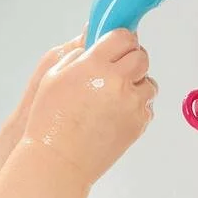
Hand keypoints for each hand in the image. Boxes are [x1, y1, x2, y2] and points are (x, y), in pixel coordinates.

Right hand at [22, 28, 156, 185]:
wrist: (57, 160)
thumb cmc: (49, 120)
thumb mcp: (53, 76)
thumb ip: (77, 53)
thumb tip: (93, 37)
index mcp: (93, 65)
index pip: (124, 37)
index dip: (120, 40)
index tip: (116, 46)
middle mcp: (117, 81)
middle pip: (141, 57)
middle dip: (130, 61)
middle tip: (116, 71)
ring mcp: (131, 103)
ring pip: (148, 82)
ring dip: (135, 85)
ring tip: (113, 98)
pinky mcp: (138, 123)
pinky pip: (147, 106)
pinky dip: (135, 107)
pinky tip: (114, 115)